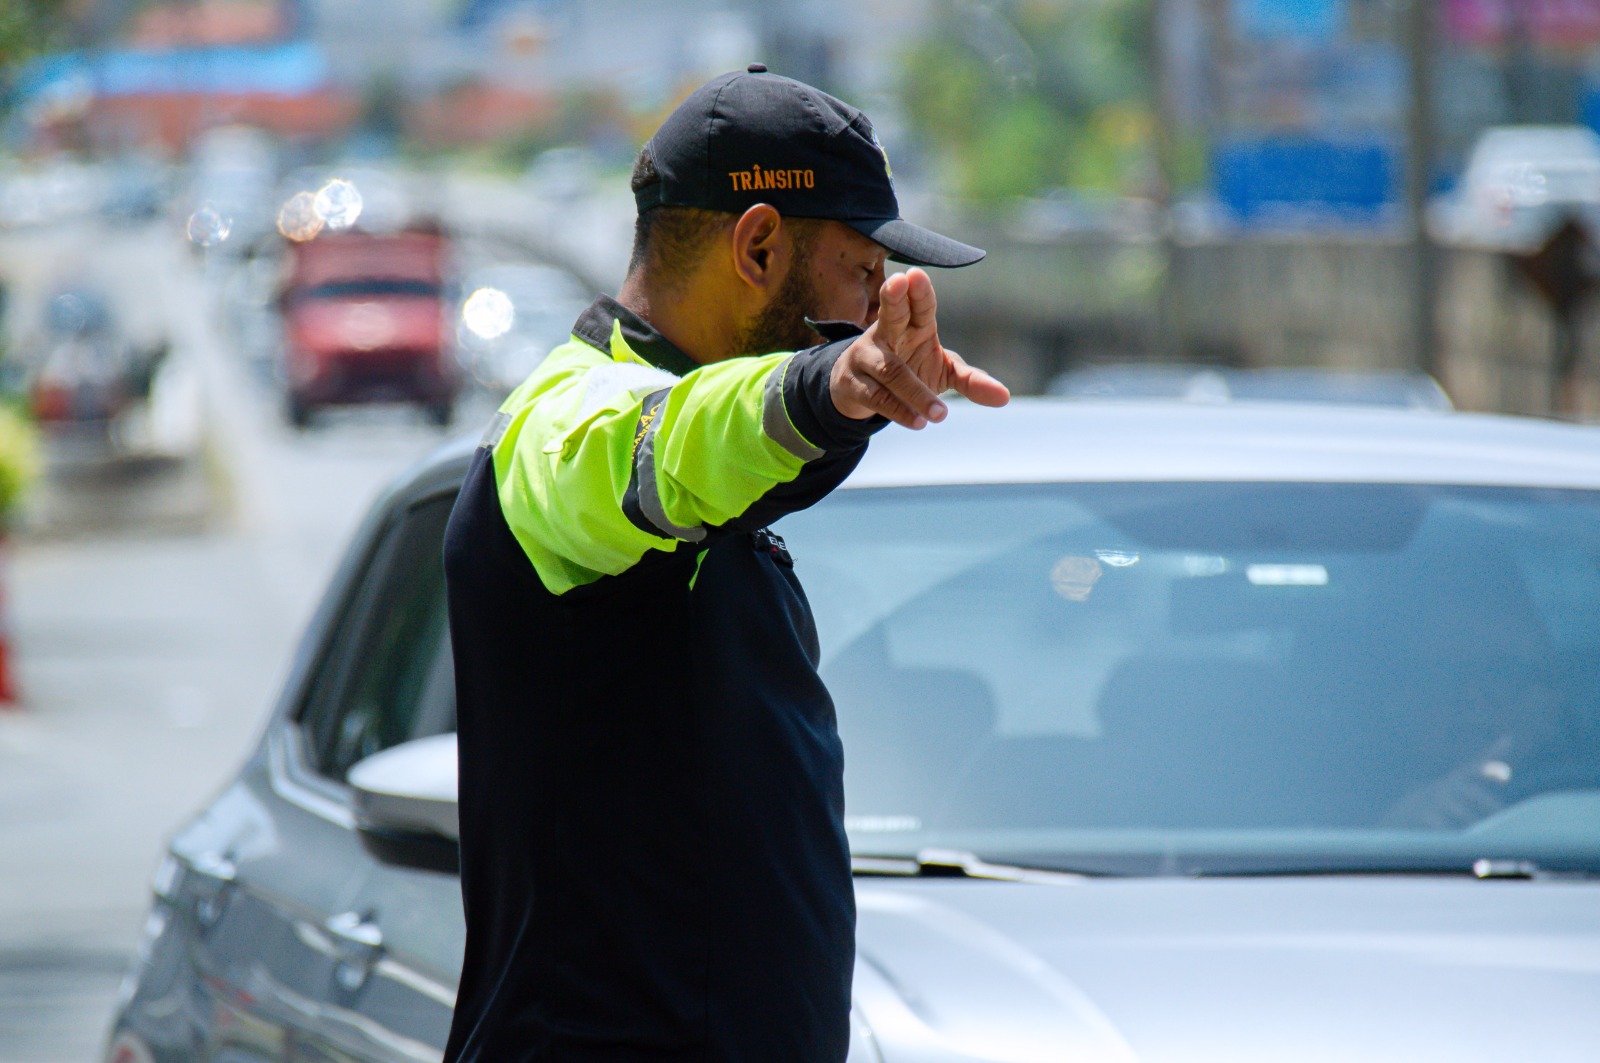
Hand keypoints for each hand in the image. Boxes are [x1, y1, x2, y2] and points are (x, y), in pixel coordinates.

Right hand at [829, 268, 1009, 428]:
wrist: (858, 390)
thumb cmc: (909, 369)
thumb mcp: (943, 371)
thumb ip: (971, 380)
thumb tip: (1004, 398)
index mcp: (912, 324)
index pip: (918, 305)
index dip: (919, 291)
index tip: (916, 275)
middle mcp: (887, 334)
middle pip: (890, 314)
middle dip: (893, 297)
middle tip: (898, 281)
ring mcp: (866, 357)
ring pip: (890, 370)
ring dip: (916, 392)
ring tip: (941, 414)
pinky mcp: (852, 384)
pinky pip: (877, 397)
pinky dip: (899, 411)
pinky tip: (919, 422)